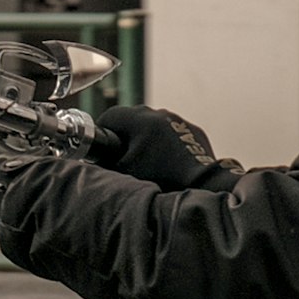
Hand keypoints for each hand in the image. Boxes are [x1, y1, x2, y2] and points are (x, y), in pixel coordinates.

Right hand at [89, 104, 219, 187]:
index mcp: (140, 119)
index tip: (101, 145)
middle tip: (121, 156)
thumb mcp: (125, 172)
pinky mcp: (194, 132)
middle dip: (125, 135)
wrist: (202, 185)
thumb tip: (96, 159)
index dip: (102, 131)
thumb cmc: (163, 179)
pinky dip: (166, 144)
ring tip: (147, 161)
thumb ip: (106, 161)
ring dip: (147, 139)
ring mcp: (179, 121)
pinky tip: (167, 162)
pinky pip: (173, 133)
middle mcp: (160, 114)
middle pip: (132, 119)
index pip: (111, 116)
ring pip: (154, 125)